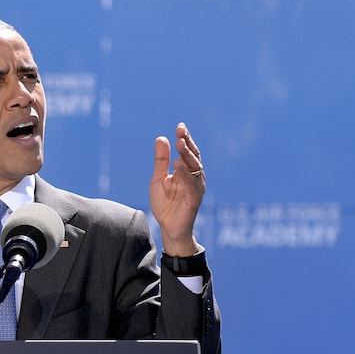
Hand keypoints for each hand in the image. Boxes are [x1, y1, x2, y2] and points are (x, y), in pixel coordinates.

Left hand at [149, 122, 205, 256]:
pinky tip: (178, 164)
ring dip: (187, 155)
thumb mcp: (158, 179)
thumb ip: (161, 161)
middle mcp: (194, 177)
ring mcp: (196, 187)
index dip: (185, 139)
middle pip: (193, 156)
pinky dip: (185, 173)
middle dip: (187, 143)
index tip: (180, 126)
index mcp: (186, 171)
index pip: (187, 151)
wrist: (168, 227)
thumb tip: (162, 138)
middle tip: (181, 131)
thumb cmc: (165, 204)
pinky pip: (191, 184)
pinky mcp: (194, 198)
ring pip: (194, 167)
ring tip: (179, 143)